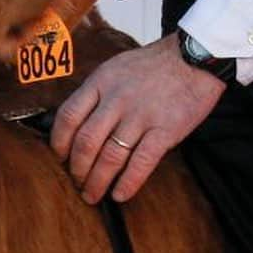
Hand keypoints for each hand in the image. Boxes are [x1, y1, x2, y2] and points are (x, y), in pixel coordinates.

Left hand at [51, 34, 225, 203]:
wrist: (194, 57)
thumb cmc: (152, 66)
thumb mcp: (114, 69)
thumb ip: (94, 94)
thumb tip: (73, 124)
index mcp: (100, 83)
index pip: (68, 117)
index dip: (59, 143)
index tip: (58, 158)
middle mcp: (116, 100)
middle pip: (86, 142)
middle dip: (77, 169)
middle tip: (75, 182)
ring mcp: (141, 115)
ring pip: (110, 156)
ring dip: (97, 181)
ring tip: (92, 195)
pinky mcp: (166, 130)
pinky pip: (142, 162)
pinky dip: (128, 182)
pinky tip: (120, 195)